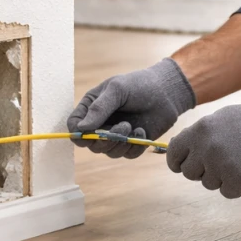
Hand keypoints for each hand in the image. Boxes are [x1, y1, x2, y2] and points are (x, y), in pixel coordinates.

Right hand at [69, 58, 195, 158]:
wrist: (166, 92)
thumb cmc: (139, 85)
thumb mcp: (117, 89)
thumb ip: (99, 108)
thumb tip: (81, 128)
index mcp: (91, 107)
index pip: (74, 126)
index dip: (78, 133)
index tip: (89, 133)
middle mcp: (101, 124)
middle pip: (91, 144)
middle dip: (105, 140)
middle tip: (122, 126)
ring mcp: (116, 135)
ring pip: (109, 152)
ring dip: (121, 143)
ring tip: (132, 126)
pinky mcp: (132, 143)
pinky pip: (127, 155)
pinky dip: (134, 146)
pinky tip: (142, 131)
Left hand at [165, 91, 240, 197]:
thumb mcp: (221, 118)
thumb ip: (199, 134)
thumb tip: (178, 149)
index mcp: (200, 130)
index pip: (174, 154)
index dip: (178, 162)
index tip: (184, 165)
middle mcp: (207, 148)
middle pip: (189, 173)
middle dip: (202, 170)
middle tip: (220, 162)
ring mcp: (222, 165)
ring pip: (208, 184)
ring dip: (221, 178)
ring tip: (238, 162)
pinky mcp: (239, 180)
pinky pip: (227, 192)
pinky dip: (236, 186)